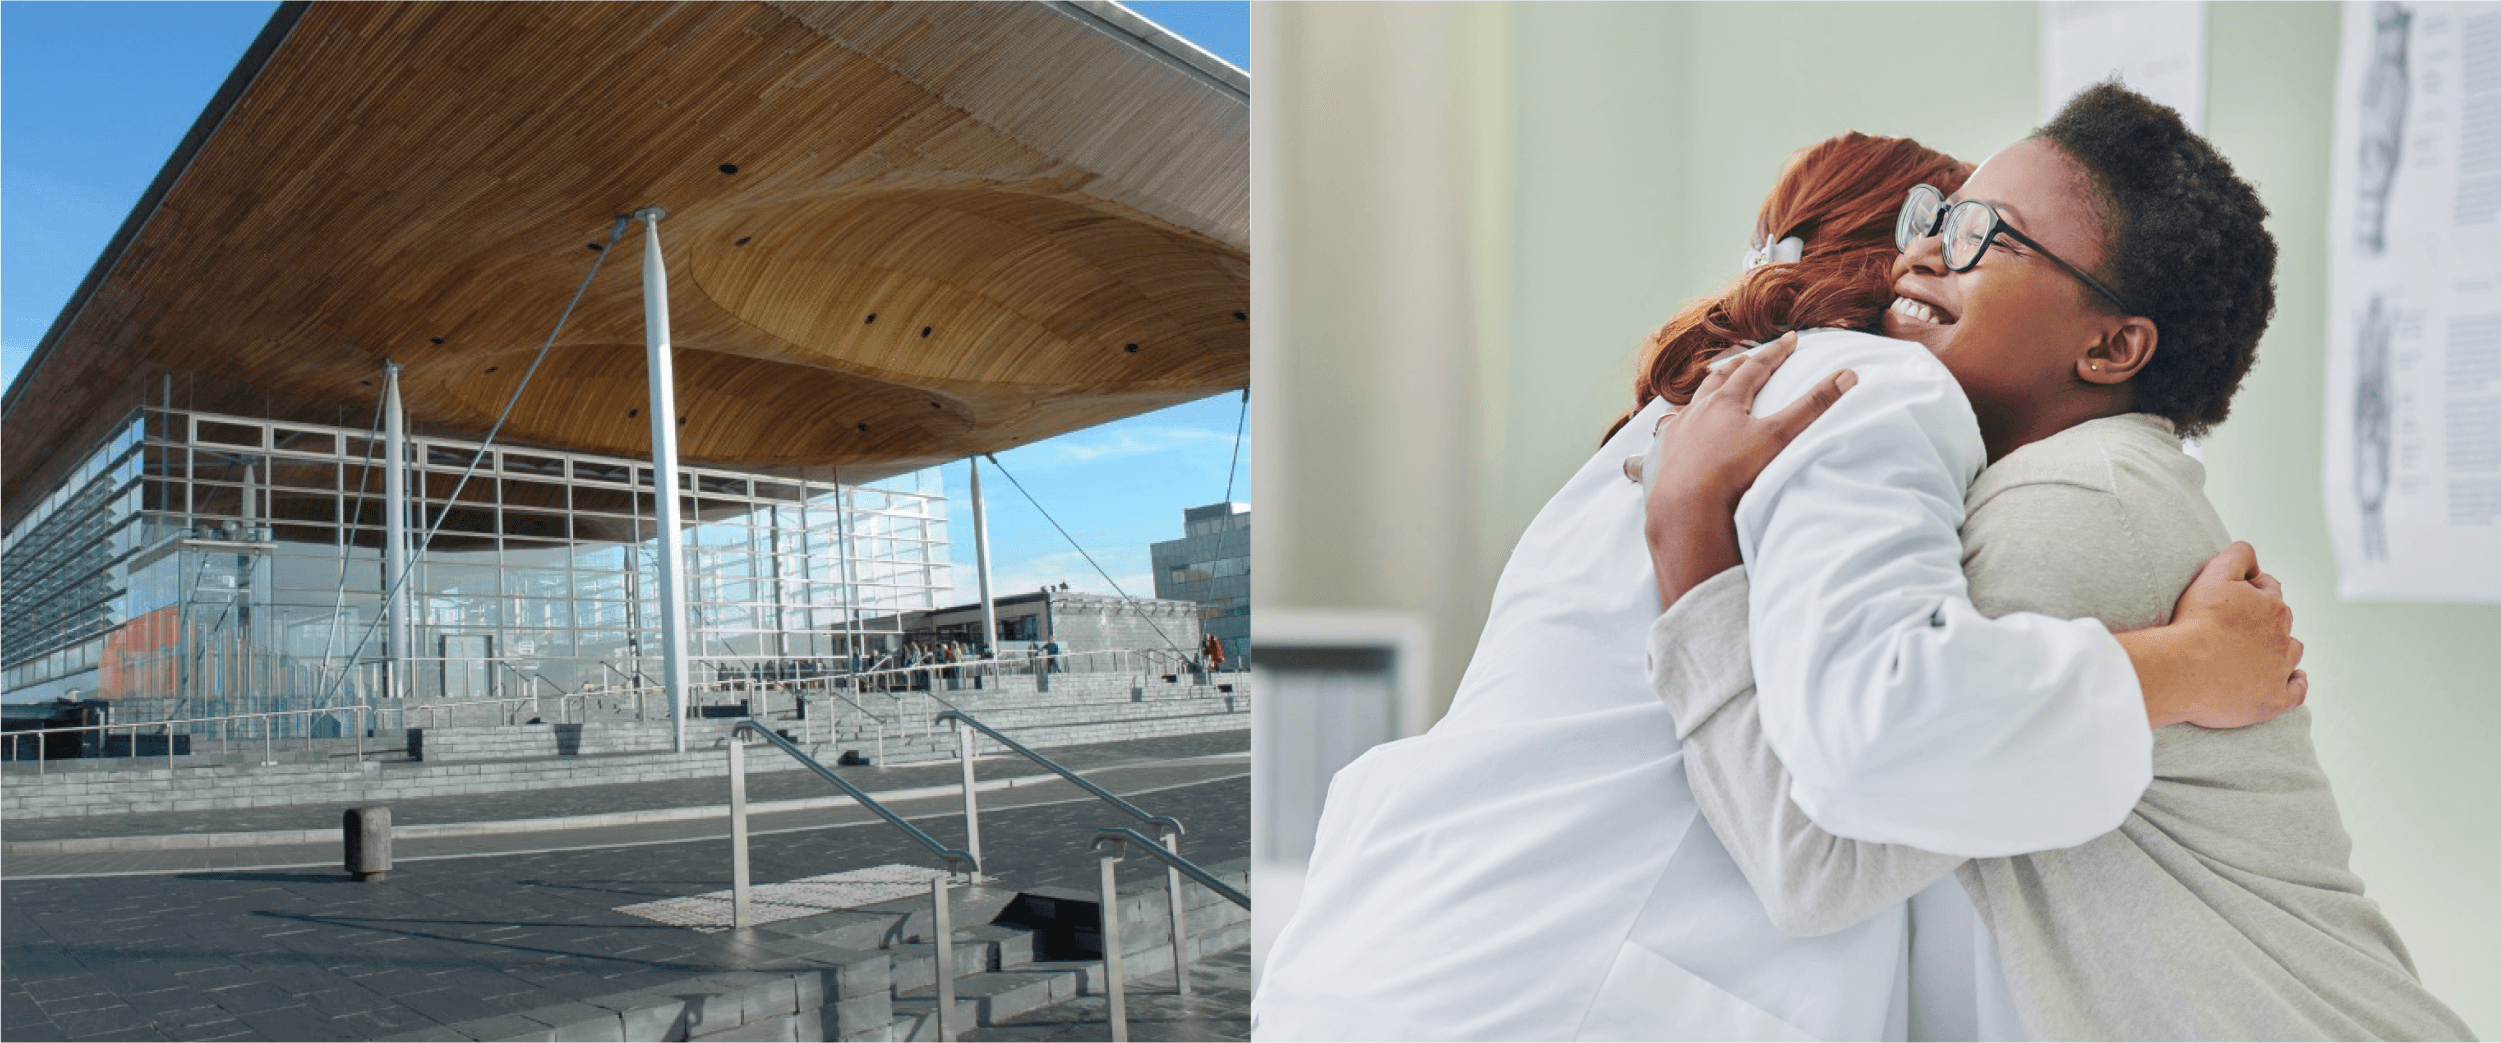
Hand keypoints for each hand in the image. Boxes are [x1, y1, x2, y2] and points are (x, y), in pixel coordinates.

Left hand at [1637, 333, 1857, 606]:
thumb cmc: (1733, 471)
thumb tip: (1848, 375)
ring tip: (1704, 394)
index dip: (1775, 353)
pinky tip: (1660, 442)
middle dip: (1734, 368)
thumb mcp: (1779, 437)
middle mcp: (1696, 412)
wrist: (1685, 508)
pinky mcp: (1660, 461)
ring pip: (1687, 407)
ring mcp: (1675, 435)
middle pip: (1717, 381)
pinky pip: (1660, 442)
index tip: (1790, 339)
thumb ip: (1813, 406)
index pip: (1755, 368)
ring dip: (1699, 397)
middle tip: (1744, 360)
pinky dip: (1665, 435)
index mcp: (1726, 402)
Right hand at [2117, 542, 2307, 729]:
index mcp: (2272, 607)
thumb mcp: (2215, 574)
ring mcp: (2279, 671)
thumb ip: (2238, 556)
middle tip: (2236, 626)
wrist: (2183, 669)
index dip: (2251, 591)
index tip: (2232, 599)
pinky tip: (2290, 679)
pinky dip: (2295, 683)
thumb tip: (2253, 555)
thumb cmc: (2196, 622)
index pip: (2269, 590)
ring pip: (2292, 653)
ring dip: (2281, 649)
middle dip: (2265, 620)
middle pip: (2282, 621)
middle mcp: (2282, 638)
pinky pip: (2296, 691)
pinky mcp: (2273, 700)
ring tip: (2260, 653)